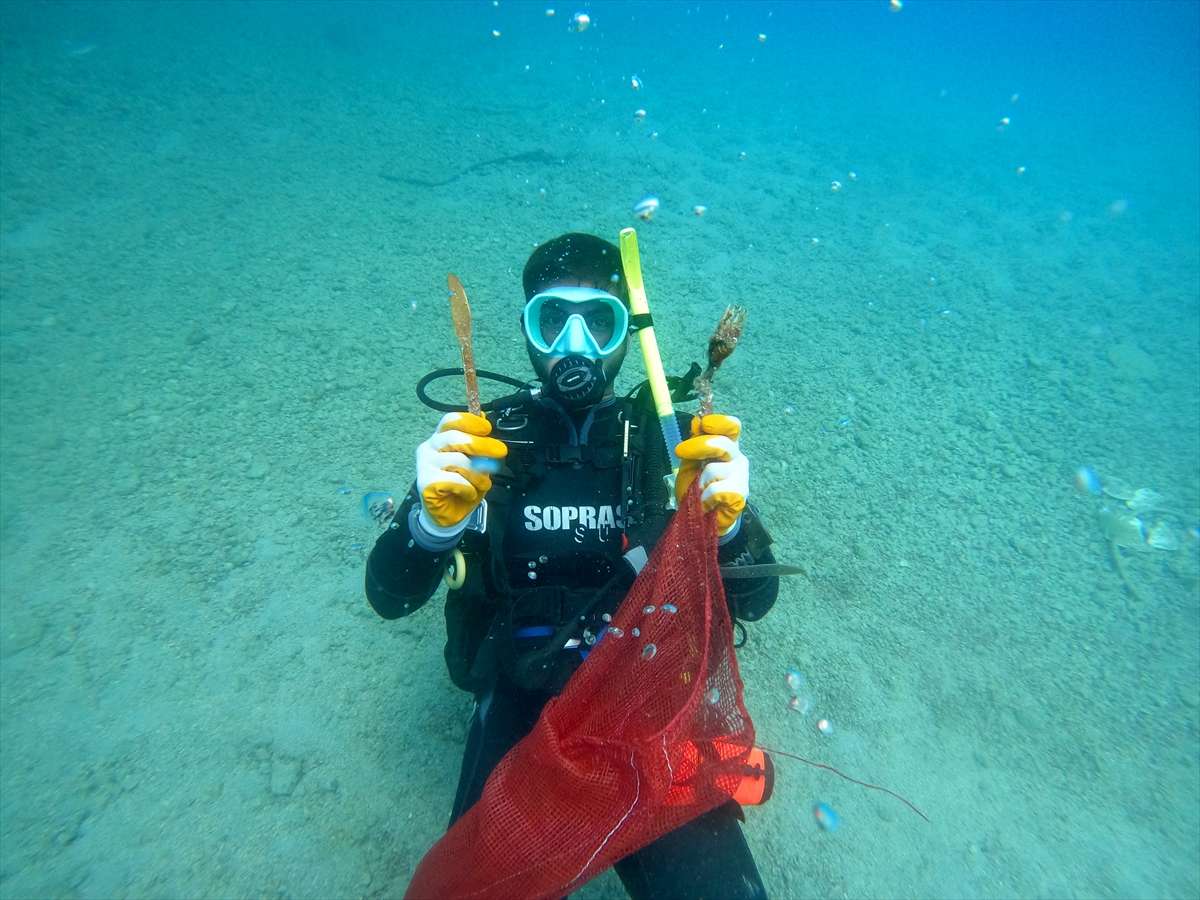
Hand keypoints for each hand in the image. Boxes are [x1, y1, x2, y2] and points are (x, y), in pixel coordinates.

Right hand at [416, 413, 507, 533]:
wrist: (448, 515)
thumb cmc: (462, 486)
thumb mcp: (476, 462)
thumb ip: (477, 443)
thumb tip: (484, 420)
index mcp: (441, 438)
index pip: (450, 420)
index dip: (469, 421)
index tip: (487, 428)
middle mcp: (429, 447)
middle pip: (454, 437)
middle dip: (481, 444)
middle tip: (500, 451)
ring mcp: (425, 464)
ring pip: (458, 460)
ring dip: (477, 474)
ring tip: (483, 483)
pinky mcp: (426, 482)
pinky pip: (455, 480)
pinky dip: (468, 488)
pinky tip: (468, 493)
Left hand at [674, 414, 748, 533]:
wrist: (702, 519)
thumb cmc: (697, 489)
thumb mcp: (690, 463)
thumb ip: (694, 444)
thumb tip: (697, 421)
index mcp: (727, 447)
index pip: (732, 427)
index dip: (719, 422)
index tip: (704, 424)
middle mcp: (737, 458)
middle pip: (724, 443)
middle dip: (699, 446)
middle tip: (680, 452)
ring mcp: (741, 477)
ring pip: (714, 469)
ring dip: (699, 482)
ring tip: (699, 491)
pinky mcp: (739, 495)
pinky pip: (716, 490)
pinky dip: (704, 497)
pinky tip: (705, 502)